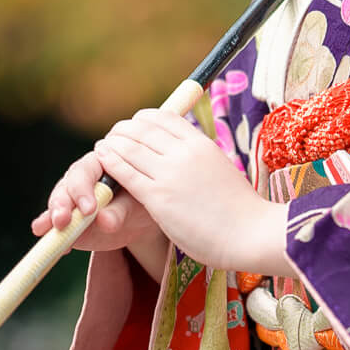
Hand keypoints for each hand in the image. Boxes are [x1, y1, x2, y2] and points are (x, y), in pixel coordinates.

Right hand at [30, 148, 158, 252]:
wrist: (139, 219)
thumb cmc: (140, 201)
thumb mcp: (136, 204)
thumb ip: (120, 211)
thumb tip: (104, 220)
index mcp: (100, 162)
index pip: (85, 171)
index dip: (83, 189)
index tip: (89, 210)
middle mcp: (80, 179)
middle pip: (65, 187)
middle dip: (61, 204)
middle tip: (62, 221)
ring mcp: (69, 200)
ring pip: (56, 206)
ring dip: (50, 219)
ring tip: (48, 231)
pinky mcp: (65, 221)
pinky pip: (54, 228)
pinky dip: (53, 237)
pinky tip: (60, 248)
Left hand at [95, 108, 289, 275]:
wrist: (249, 232)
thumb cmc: (238, 208)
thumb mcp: (220, 168)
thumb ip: (199, 158)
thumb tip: (186, 153)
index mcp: (201, 143)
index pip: (163, 117)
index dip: (142, 120)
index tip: (133, 127)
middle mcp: (185, 152)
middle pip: (143, 128)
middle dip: (123, 130)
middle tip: (113, 137)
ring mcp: (170, 173)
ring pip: (129, 146)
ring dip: (112, 143)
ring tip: (102, 146)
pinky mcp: (159, 197)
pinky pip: (126, 172)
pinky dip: (110, 162)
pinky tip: (101, 159)